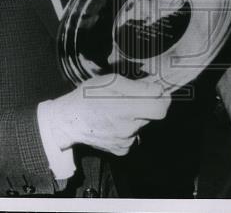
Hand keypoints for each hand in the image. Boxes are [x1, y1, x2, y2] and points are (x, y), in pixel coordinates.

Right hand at [44, 75, 169, 155]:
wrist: (68, 121)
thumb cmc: (87, 96)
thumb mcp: (110, 81)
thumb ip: (137, 86)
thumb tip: (157, 87)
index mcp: (126, 108)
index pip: (161, 107)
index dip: (162, 98)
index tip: (156, 91)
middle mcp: (129, 127)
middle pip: (152, 115)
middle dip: (147, 105)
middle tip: (132, 98)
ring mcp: (125, 140)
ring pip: (142, 125)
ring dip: (136, 117)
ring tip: (117, 110)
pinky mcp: (121, 149)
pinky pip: (133, 137)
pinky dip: (128, 129)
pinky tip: (114, 122)